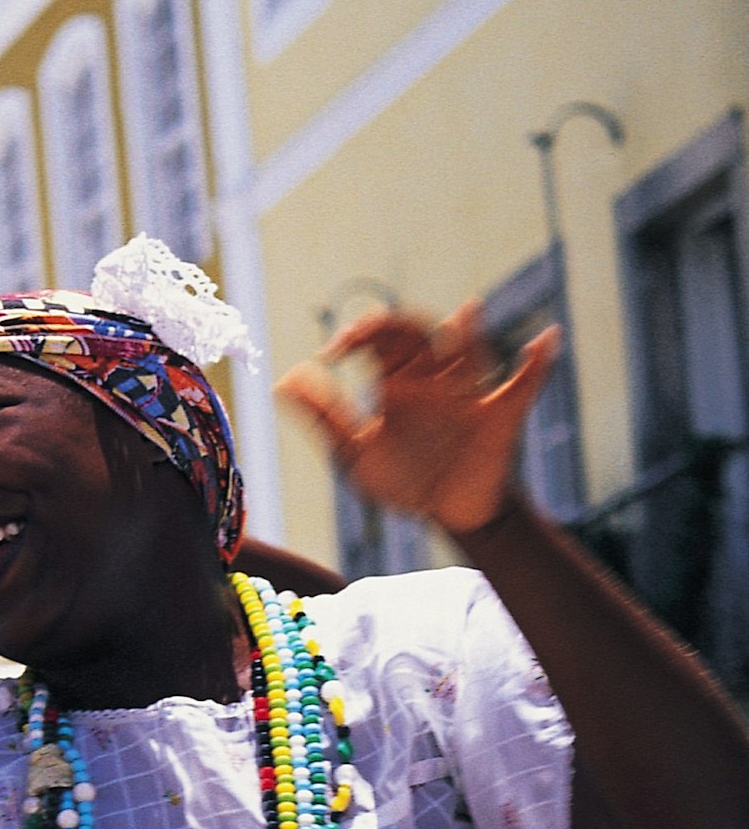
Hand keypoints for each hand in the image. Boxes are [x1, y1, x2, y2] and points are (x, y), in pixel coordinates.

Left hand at [278, 303, 554, 539]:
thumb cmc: (404, 479)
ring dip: (468, 334)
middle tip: (365, 332)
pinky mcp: (499, 417)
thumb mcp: (355, 453)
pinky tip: (545, 340)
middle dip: (396, 328)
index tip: (332, 351)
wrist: (445, 514)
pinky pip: (525, 386)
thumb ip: (324, 416)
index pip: (379, 341)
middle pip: (419, 335)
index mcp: (398, 385)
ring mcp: (468, 395)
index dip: (357, 335)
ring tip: (466, 314)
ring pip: (469, 353)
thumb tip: (285, 380)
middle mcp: (433, 381)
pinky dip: (538, 365)